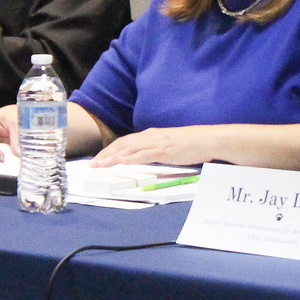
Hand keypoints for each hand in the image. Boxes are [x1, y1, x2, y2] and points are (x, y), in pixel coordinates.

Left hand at [92, 126, 221, 167]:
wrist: (207, 139)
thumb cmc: (190, 144)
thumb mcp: (168, 146)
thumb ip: (154, 150)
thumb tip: (143, 158)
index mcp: (150, 135)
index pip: (125, 142)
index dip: (110, 150)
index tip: (99, 159)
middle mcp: (150, 136)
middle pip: (122, 144)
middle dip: (106, 154)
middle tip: (93, 164)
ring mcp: (156, 143)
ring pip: (129, 149)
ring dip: (113, 157)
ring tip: (100, 164)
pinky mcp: (163, 150)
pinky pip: (143, 154)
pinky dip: (130, 158)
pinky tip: (120, 161)